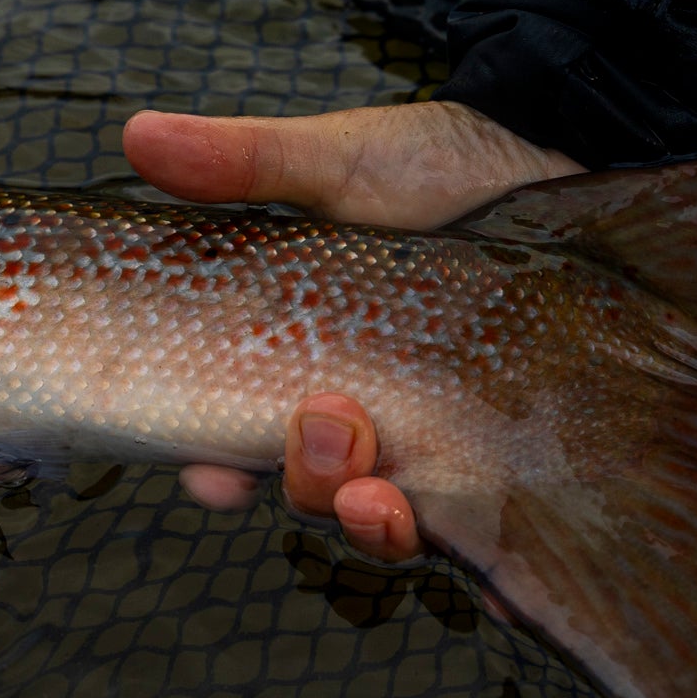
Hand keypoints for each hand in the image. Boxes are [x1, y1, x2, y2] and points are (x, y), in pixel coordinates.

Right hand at [126, 101, 586, 561]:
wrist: (559, 151)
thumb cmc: (443, 162)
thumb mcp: (338, 160)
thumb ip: (242, 162)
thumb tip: (136, 131)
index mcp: (308, 363)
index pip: (242, 441)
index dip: (216, 471)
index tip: (210, 475)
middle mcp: (371, 416)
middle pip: (317, 493)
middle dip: (308, 484)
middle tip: (324, 424)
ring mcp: (446, 442)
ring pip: (393, 525)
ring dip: (374, 526)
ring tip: (382, 493)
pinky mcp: (520, 458)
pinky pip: (499, 539)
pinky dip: (488, 564)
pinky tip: (484, 566)